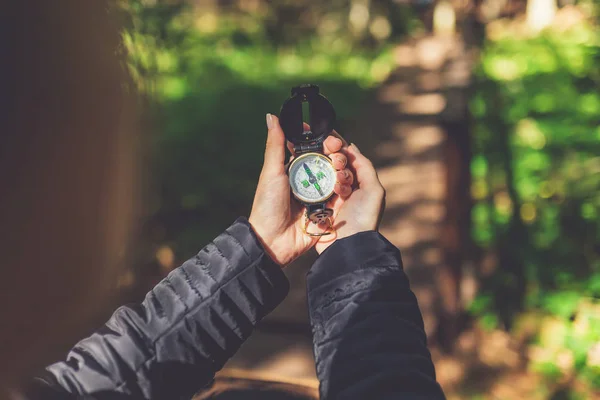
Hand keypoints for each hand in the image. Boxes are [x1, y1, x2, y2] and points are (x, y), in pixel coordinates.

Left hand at [248, 114, 353, 265]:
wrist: (273, 241)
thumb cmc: (267, 205)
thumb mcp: (272, 172)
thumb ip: (275, 144)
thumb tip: (271, 116)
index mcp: (295, 169)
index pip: (314, 149)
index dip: (324, 141)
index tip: (331, 136)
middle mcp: (309, 181)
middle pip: (329, 162)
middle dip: (336, 156)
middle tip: (338, 153)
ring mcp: (319, 196)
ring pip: (337, 177)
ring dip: (341, 172)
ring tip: (341, 169)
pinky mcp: (328, 211)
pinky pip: (341, 197)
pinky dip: (343, 190)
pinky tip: (344, 186)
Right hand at [314, 143, 385, 253]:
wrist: (347, 246)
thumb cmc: (364, 218)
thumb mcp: (374, 190)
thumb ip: (364, 166)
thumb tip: (351, 147)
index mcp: (358, 184)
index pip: (347, 159)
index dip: (339, 147)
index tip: (330, 137)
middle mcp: (343, 189)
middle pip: (332, 164)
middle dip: (333, 159)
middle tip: (334, 162)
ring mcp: (327, 197)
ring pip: (321, 174)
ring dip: (326, 172)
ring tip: (334, 180)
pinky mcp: (314, 206)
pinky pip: (310, 188)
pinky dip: (312, 183)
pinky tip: (315, 183)